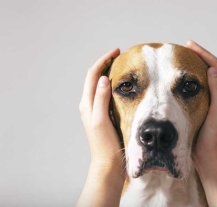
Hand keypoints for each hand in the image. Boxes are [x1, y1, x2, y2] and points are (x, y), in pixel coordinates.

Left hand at [77, 48, 123, 206]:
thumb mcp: (102, 119)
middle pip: (95, 78)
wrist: (107, 163)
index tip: (116, 52)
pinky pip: (105, 94)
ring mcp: (95, 110)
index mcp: (87, 104)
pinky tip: (123, 87)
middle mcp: (89, 105)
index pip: (93, 75)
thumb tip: (103, 78)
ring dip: (109, 73)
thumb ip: (101, 99)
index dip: (103, 61)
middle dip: (106, 64)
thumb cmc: (105, 144)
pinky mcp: (103, 115)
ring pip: (100, 86)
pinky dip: (112, 86)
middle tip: (120, 57)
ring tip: (122, 67)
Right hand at [187, 41, 216, 206]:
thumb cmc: (214, 136)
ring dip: (196, 66)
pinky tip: (182, 78)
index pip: (216, 67)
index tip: (189, 45)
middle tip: (185, 48)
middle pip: (212, 68)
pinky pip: (199, 87)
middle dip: (200, 56)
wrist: (210, 155)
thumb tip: (212, 69)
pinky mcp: (205, 106)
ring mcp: (214, 100)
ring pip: (206, 77)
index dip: (204, 54)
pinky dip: (192, 78)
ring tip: (183, 59)